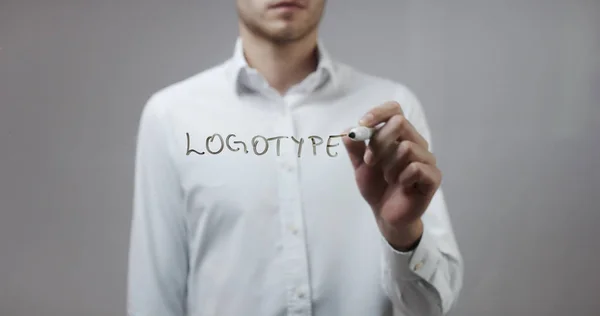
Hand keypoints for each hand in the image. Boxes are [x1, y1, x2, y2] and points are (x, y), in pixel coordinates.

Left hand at [343, 101, 441, 250]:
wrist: (386, 214)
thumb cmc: (376, 186)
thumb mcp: (360, 166)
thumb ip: (355, 148)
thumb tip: (347, 131)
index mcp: (399, 135)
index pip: (394, 109)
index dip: (378, 113)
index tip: (362, 124)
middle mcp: (416, 142)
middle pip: (399, 123)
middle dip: (379, 142)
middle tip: (370, 161)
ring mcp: (427, 159)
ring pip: (406, 147)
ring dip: (389, 166)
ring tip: (388, 178)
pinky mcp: (433, 177)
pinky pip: (416, 168)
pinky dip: (401, 178)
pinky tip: (401, 186)